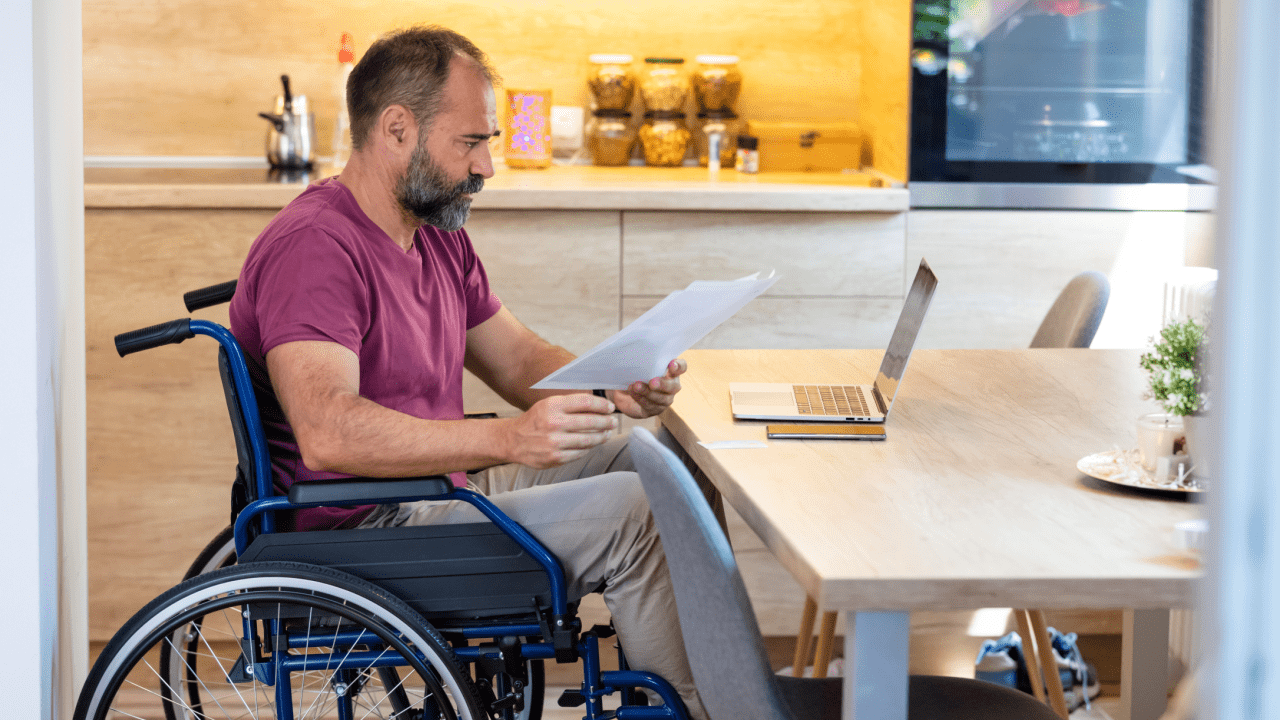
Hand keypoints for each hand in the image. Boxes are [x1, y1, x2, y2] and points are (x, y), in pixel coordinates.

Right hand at [503, 393, 618, 468]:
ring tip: (606, 433)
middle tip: (613, 422)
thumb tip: (597, 406)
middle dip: (606, 422)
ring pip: (588, 440)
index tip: (610, 408)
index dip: (601, 405)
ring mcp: (555, 442)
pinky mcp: (555, 457)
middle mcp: (554, 423)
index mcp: (552, 406)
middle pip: (590, 422)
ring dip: (601, 436)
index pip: (585, 402)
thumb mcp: (548, 405)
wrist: (514, 440)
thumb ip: (570, 404)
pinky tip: (592, 444)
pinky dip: (589, 448)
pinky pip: (580, 453)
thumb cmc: (535, 421)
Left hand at [612, 359, 686, 418]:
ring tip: (636, 386)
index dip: (679, 366)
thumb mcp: (638, 365)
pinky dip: (640, 398)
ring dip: (648, 392)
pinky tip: (632, 392)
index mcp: (671, 372)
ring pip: (661, 399)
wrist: (625, 392)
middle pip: (674, 386)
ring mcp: (664, 400)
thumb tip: (635, 354)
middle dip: (663, 384)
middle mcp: (671, 386)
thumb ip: (642, 361)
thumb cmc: (635, 374)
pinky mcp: (654, 409)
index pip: (681, 367)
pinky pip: (649, 406)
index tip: (671, 364)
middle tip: (652, 382)